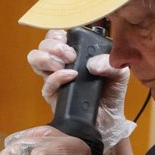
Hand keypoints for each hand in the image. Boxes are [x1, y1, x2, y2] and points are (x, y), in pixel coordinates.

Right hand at [27, 30, 135, 150]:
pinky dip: (57, 77)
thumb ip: (110, 63)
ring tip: (64, 64)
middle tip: (70, 55)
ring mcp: (55, 79)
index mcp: (74, 53)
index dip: (59, 34)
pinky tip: (70, 76)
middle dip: (54, 45)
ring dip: (47, 57)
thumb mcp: (119, 73)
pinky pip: (46, 84)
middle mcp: (61, 64)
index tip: (72, 43)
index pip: (57, 35)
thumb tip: (93, 63)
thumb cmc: (111, 94)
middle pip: (43, 44)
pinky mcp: (53, 96)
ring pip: (35, 59)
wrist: (109, 121)